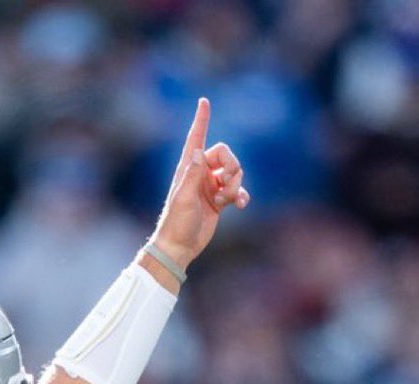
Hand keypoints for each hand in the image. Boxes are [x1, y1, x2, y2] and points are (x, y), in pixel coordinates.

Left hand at [151, 98, 248, 271]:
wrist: (179, 247)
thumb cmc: (176, 223)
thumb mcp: (184, 198)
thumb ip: (192, 175)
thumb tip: (199, 152)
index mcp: (187, 169)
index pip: (196, 139)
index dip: (201, 121)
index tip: (204, 101)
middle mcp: (199, 174)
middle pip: (225, 155)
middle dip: (232, 166)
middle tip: (226, 185)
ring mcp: (210, 186)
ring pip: (234, 172)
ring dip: (236, 184)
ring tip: (226, 200)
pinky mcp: (219, 199)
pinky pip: (237, 189)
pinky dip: (241, 195)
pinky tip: (240, 205)